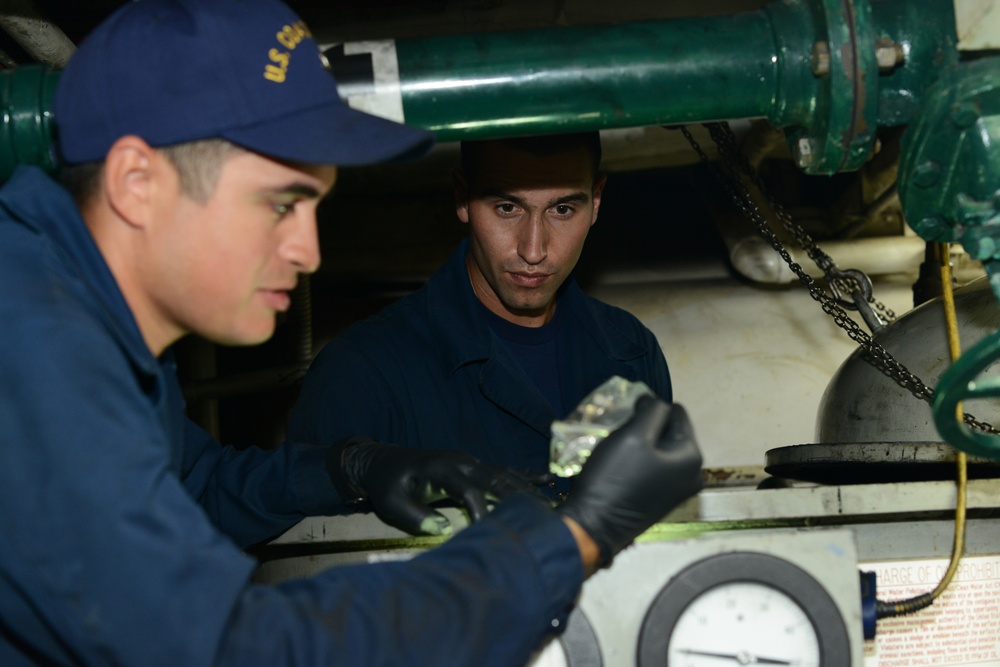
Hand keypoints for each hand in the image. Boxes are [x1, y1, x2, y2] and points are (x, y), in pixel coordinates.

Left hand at [328, 439, 548, 535]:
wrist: (383, 462)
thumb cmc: (387, 485)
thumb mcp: (392, 503)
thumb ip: (416, 516)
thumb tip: (444, 529)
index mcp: (441, 469)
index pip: (468, 489)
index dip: (481, 510)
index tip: (492, 530)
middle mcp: (460, 461)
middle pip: (495, 479)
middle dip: (519, 497)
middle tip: (543, 515)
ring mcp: (469, 461)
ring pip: (504, 475)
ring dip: (528, 489)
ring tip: (553, 503)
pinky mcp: (472, 466)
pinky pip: (503, 470)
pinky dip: (525, 476)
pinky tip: (547, 479)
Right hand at [558, 396, 702, 566]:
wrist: (594, 525)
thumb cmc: (614, 479)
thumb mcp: (633, 435)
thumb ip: (651, 410)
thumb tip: (654, 402)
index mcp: (691, 457)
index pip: (676, 413)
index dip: (650, 409)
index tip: (627, 417)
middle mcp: (691, 474)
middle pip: (669, 432)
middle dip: (645, 427)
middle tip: (620, 431)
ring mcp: (677, 490)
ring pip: (659, 449)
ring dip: (639, 443)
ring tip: (616, 447)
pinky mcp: (661, 499)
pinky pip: (653, 467)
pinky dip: (637, 460)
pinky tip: (618, 464)